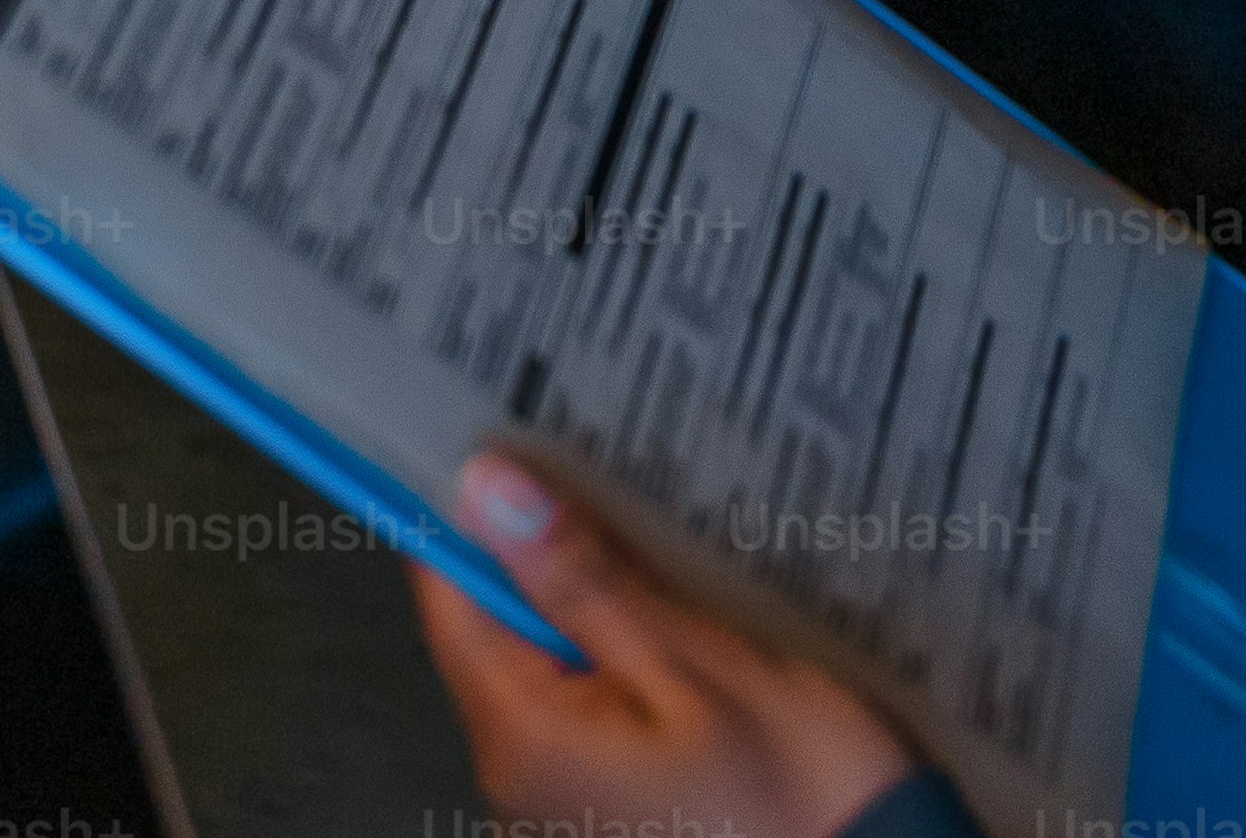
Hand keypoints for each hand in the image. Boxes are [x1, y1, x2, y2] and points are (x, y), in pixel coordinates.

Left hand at [414, 450, 919, 837]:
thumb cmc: (797, 793)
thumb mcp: (698, 665)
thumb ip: (583, 581)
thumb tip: (488, 490)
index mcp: (521, 740)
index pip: (448, 598)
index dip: (473, 516)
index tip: (515, 445)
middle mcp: (514, 784)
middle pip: (496, 633)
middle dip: (545, 559)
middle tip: (613, 488)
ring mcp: (556, 810)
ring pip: (544, 670)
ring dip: (590, 610)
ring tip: (661, 557)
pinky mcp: (603, 814)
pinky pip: (583, 716)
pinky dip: (618, 665)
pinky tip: (678, 635)